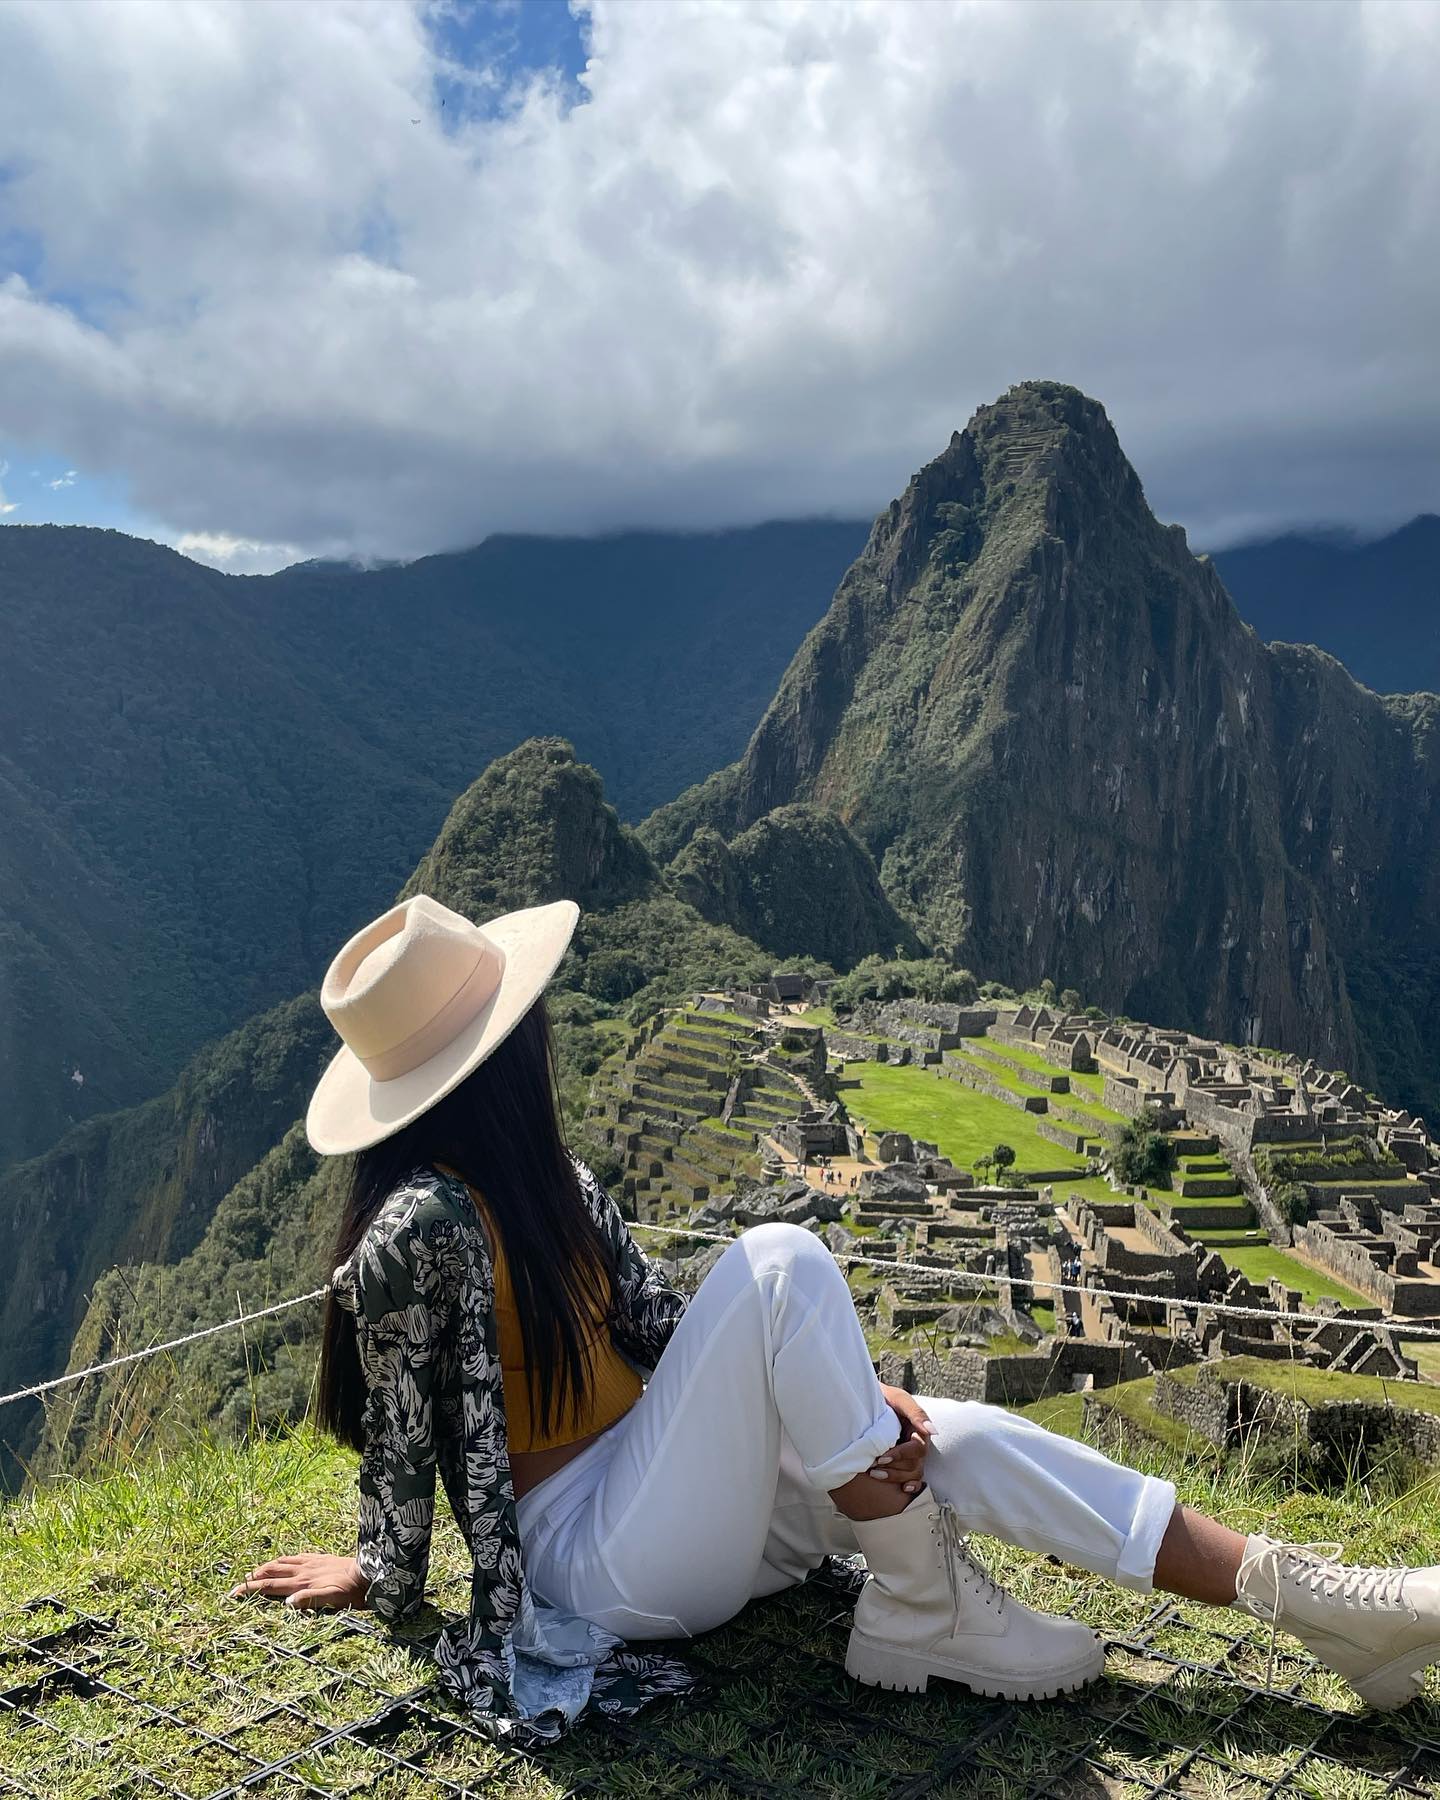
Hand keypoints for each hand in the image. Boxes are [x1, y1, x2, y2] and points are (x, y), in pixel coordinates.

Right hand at [229, 1554, 367, 1611]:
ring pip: (281, 1562)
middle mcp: (303, 1571)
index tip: (233, 1593)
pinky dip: (283, 1560)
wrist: (368, 1572)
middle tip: (238, 1584)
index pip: (270, 1586)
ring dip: (265, 1567)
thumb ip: (309, 1600)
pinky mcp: (319, 1557)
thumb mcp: (331, 1600)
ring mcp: (310, 1562)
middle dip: (253, 1578)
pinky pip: (296, 1556)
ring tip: (254, 1572)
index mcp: (302, 1583)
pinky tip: (283, 1561)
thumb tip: (285, 1602)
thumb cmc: (350, 1592)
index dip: (250, 1589)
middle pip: (271, 1572)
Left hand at [869, 1386, 936, 1494]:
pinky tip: (903, 1489)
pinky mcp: (903, 1462)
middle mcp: (918, 1444)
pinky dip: (912, 1486)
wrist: (868, 1398)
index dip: (900, 1455)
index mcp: (919, 1430)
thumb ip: (915, 1412)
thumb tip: (932, 1432)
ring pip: (912, 1474)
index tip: (881, 1457)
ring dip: (895, 1477)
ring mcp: (911, 1455)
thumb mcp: (899, 1399)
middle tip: (872, 1468)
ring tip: (874, 1475)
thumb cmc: (885, 1397)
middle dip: (894, 1469)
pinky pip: (915, 1479)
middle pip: (915, 1465)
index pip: (917, 1449)